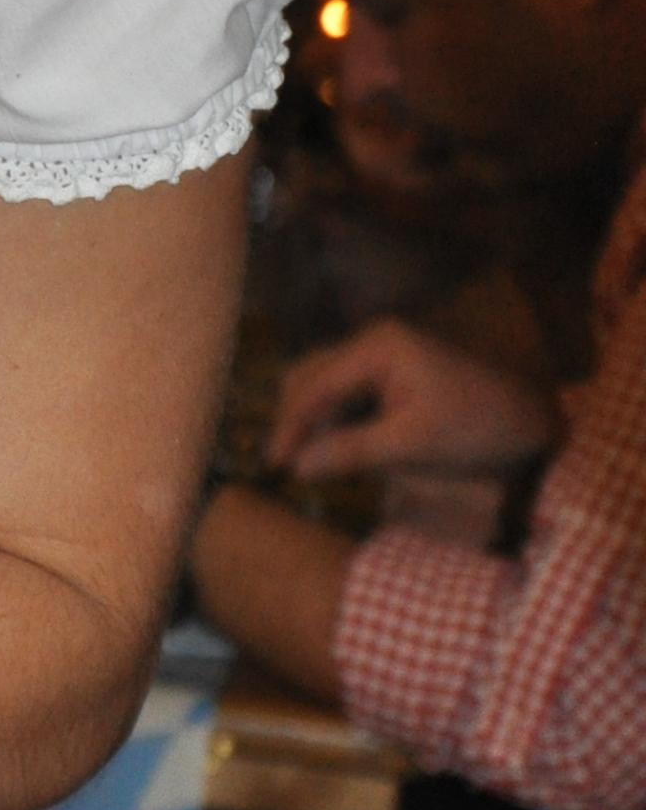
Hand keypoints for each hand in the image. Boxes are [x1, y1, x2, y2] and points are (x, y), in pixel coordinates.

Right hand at [265, 319, 561, 483]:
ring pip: (327, 386)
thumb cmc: (477, 429)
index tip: (275, 466)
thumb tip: (297, 467)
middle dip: (297, 421)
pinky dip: (338, 422)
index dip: (290, 427)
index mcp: (377, 347)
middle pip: (311, 377)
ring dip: (316, 423)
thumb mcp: (411, 445)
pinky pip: (349, 394)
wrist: (534, 424)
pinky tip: (341, 451)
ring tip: (315, 463)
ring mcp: (383, 356)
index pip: (315, 386)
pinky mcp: (393, 374)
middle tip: (289, 466)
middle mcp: (373, 342)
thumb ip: (351, 452)